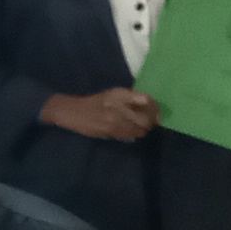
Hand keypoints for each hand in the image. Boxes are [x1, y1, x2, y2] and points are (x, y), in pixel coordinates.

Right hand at [40, 89, 158, 142]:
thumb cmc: (96, 101)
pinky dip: (135, 133)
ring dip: (144, 129)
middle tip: (151, 120)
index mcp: (120, 97)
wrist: (74, 113)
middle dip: (151, 121)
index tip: (156, 110)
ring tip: (142, 125)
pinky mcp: (111, 133)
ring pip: (140, 130)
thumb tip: (150, 103)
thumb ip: (132, 97)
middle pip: (146, 120)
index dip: (154, 107)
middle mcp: (118, 110)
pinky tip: (131, 130)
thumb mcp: (114, 93)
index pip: (146, 101)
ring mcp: (115, 124)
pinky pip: (130, 136)